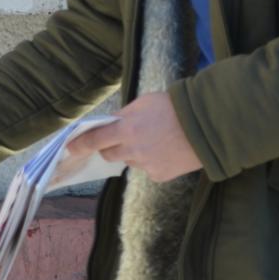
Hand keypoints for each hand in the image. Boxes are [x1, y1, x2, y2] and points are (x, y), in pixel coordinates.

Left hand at [64, 92, 202, 182]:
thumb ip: (123, 116)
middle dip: (110, 147)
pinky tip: (166, 150)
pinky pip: (147, 169)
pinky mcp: (160, 176)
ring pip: (130, 161)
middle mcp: (134, 150)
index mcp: (127, 129)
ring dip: (133, 153)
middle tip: (122, 138)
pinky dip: (152, 161)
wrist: (209, 125)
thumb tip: (110, 124)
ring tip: (154, 140)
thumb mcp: (144, 103)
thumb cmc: (175, 107)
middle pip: (109, 155)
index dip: (79, 145)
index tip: (69, 148)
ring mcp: (147, 165)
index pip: (94, 140)